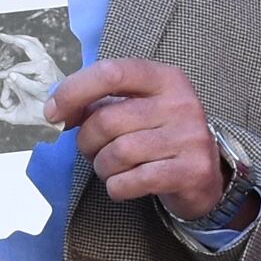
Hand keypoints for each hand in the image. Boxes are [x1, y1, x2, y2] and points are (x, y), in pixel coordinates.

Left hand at [49, 57, 226, 222]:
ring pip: (117, 153)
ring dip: (103, 167)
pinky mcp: (190, 171)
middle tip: (94, 151)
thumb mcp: (139, 108)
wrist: (206, 175)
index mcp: (164, 78)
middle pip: (107, 120)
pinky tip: (125, 184)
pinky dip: (117, 187)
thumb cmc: (161, 137)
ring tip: (112, 168)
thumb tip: (56, 110)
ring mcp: (189, 137)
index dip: (73, 92)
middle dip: (87, 142)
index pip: (111, 73)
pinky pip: (131, 181)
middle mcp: (180, 103)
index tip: (54, 114)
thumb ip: (101, 103)